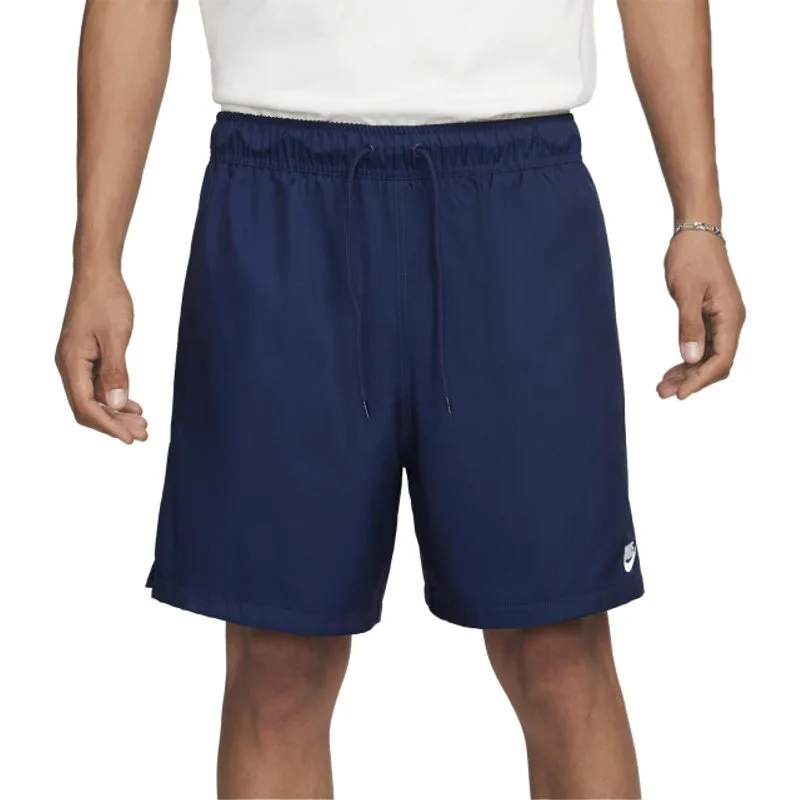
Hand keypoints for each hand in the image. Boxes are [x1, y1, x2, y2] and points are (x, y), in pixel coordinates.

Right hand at [56, 268, 147, 442]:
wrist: (99, 273)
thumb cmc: (106, 299)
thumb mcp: (115, 336)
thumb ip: (116, 372)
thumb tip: (116, 404)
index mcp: (72, 362)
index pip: (86, 406)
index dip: (108, 426)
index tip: (130, 438)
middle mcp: (70, 365)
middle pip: (90, 407)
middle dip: (116, 423)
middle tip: (144, 434)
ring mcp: (78, 361)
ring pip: (96, 398)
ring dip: (118, 412)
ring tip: (143, 424)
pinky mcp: (88, 356)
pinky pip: (99, 385)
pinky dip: (116, 397)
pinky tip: (133, 405)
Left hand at [657, 231, 744, 399]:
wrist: (695, 233)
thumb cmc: (691, 257)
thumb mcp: (686, 292)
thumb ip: (688, 325)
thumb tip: (690, 358)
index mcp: (730, 316)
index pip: (721, 359)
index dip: (701, 379)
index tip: (680, 394)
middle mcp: (730, 321)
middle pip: (716, 363)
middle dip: (691, 381)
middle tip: (662, 393)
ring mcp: (721, 320)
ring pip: (708, 357)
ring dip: (687, 373)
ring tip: (662, 387)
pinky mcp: (710, 317)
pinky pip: (702, 346)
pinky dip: (687, 360)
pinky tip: (671, 370)